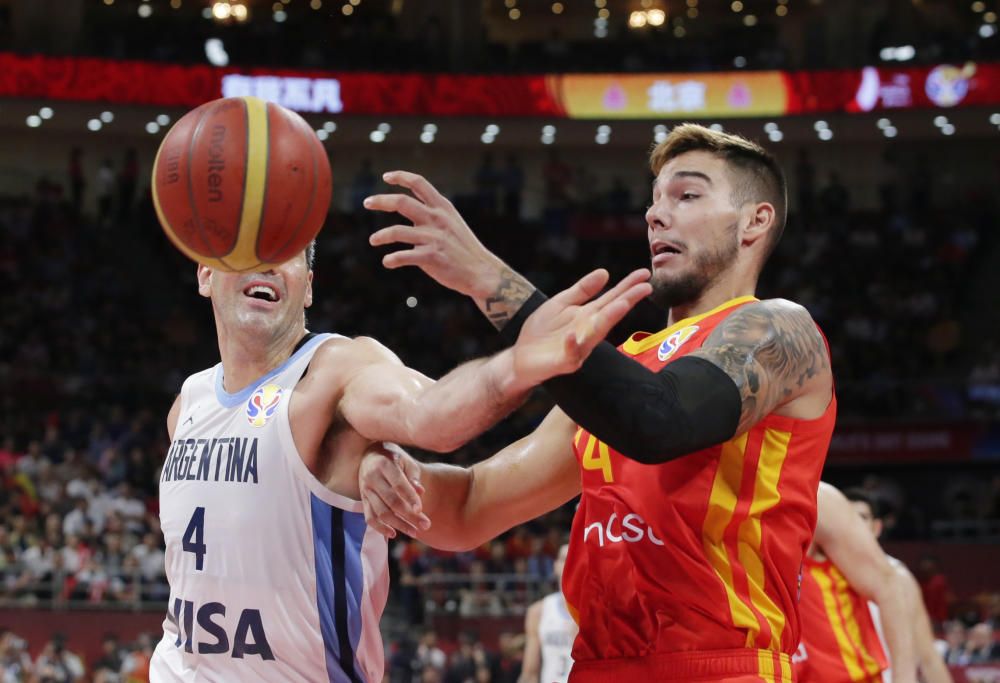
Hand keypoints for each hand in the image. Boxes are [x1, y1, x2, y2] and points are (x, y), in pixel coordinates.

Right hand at [359, 442, 429, 538]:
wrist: (371, 455)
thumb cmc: (394, 458)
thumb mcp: (406, 461)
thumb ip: (413, 476)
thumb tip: (420, 492)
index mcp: (384, 464)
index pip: (399, 485)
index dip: (410, 498)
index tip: (421, 510)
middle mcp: (372, 477)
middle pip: (391, 501)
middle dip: (410, 516)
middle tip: (426, 525)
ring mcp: (365, 490)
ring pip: (381, 512)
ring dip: (399, 525)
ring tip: (415, 532)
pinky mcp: (362, 500)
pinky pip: (369, 518)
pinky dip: (380, 528)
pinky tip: (393, 534)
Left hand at [365, 171, 506, 298]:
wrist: (481, 271)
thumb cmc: (464, 248)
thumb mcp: (452, 222)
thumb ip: (431, 213)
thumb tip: (408, 208)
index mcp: (442, 208)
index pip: (419, 184)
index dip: (401, 177)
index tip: (386, 176)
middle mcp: (437, 219)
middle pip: (402, 202)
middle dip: (381, 201)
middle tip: (366, 202)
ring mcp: (434, 238)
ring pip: (397, 232)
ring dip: (381, 235)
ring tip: (373, 240)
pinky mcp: (431, 257)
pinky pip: (404, 256)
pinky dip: (392, 259)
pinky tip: (387, 262)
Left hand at [512, 268, 650, 385]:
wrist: (521, 357)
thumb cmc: (542, 331)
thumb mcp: (561, 303)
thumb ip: (582, 290)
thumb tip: (605, 272)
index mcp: (588, 315)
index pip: (612, 298)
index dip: (628, 286)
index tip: (644, 274)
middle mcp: (588, 331)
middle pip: (610, 314)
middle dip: (627, 301)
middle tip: (645, 288)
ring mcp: (579, 347)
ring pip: (596, 334)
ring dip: (609, 319)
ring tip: (621, 304)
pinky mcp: (564, 362)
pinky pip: (570, 353)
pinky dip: (572, 345)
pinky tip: (573, 334)